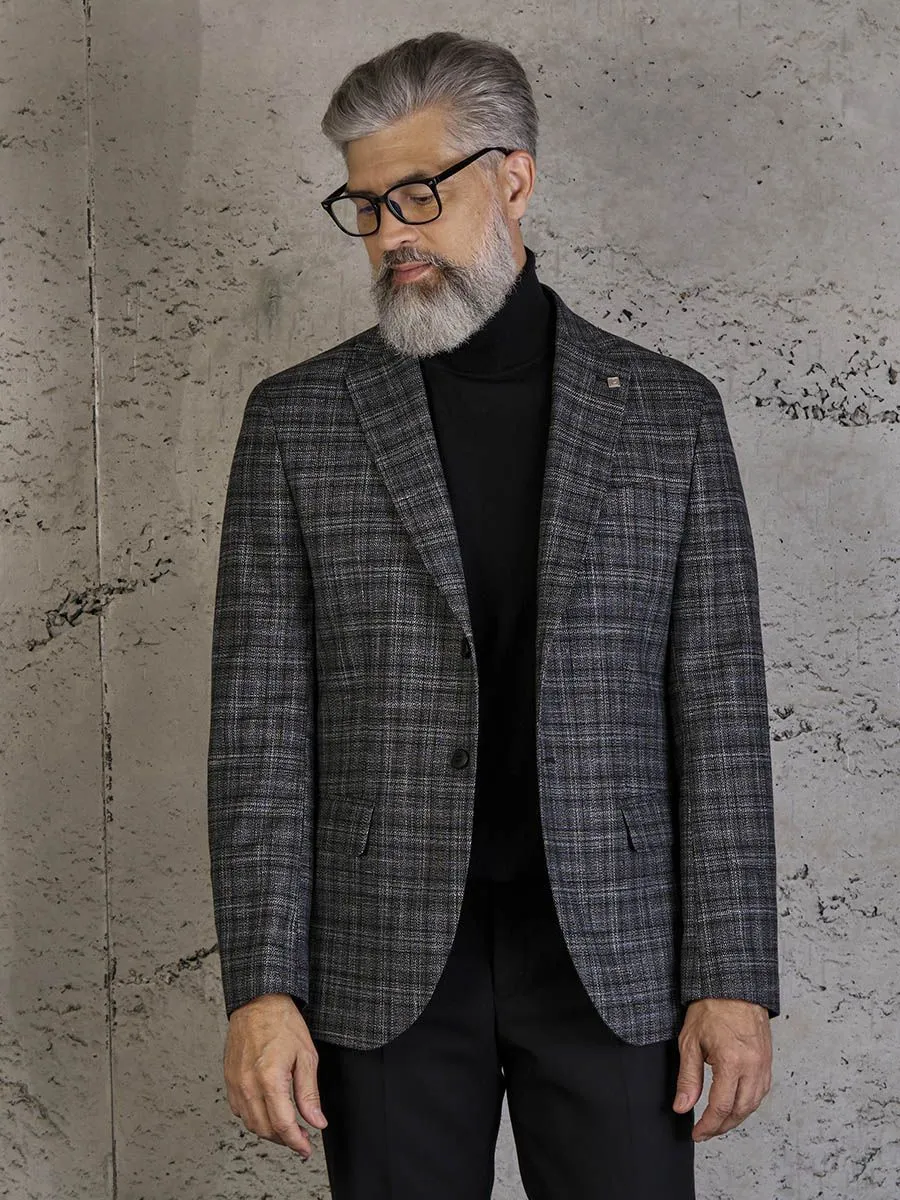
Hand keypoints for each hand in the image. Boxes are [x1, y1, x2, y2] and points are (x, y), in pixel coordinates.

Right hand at [224, 992, 327, 1159]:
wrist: (258, 1002)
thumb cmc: (282, 1022)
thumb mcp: (306, 1055)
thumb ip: (309, 1093)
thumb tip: (316, 1121)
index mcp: (269, 1079)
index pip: (283, 1125)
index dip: (297, 1143)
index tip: (306, 1149)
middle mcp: (248, 1085)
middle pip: (265, 1129)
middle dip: (284, 1140)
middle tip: (301, 1139)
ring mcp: (235, 1084)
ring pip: (250, 1124)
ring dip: (269, 1132)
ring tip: (286, 1128)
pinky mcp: (228, 1080)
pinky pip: (239, 1111)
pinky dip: (254, 1118)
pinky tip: (267, 1112)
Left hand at [673, 998, 771, 1140]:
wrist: (733, 986)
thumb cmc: (711, 1008)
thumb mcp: (690, 1042)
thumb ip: (688, 1078)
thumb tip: (682, 1107)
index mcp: (732, 1062)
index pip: (721, 1107)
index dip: (708, 1126)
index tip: (697, 1134)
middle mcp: (753, 1067)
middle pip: (740, 1111)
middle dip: (722, 1127)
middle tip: (706, 1133)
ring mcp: (764, 1065)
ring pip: (753, 1104)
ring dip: (736, 1118)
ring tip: (719, 1123)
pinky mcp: (768, 1061)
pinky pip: (761, 1091)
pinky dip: (748, 1104)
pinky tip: (736, 1105)